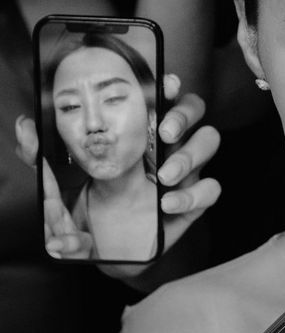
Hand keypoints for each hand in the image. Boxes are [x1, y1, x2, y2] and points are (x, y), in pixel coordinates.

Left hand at [15, 73, 220, 278]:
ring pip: (210, 142)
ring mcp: (186, 170)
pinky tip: (167, 204)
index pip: (164, 96)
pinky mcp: (194, 200)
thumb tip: (25, 126)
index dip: (170, 86)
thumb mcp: (62, 180)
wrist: (110, 249)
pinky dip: (192, 194)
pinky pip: (211, 188)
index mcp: (142, 130)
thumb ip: (40, 155)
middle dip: (183, 115)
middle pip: (196, 110)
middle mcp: (169, 144)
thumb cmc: (93, 204)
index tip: (165, 83)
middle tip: (163, 133)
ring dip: (190, 155)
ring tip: (164, 176)